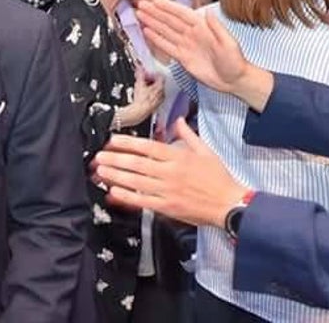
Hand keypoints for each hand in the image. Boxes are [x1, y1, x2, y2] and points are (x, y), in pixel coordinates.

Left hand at [92, 118, 249, 228]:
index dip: (128, 143)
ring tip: (100, 171)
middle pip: (137, 164)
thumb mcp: (206, 151)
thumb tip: (177, 120)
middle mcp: (170, 172)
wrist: (230, 205)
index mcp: (178, 157)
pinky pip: (143, 200)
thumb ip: (188, 135)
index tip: (112, 141)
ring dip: (116, 175)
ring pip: (136, 181)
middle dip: (115, 159)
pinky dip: (127, 196)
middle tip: (98, 156)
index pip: (148, 147)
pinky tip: (114, 192)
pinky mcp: (168, 207)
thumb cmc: (219, 179)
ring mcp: (167, 190)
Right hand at [119, 68, 164, 127]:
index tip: (147, 73)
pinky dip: (150, 93)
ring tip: (142, 87)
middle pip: (158, 83)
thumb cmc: (141, 100)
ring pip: (157, 90)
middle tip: (143, 79)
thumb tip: (140, 68)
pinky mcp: (156, 105)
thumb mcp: (139, 83)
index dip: (152, 73)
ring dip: (150, 87)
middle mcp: (162, 93)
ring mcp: (160, 100)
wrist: (139, 112)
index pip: (160, 76)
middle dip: (151, 80)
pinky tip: (143, 94)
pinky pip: (155, 96)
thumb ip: (140, 74)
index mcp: (160, 87)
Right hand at [137, 0, 244, 93]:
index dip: (168, 7)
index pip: (182, 14)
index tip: (155, 1)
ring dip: (152, 22)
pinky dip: (156, 39)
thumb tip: (207, 12)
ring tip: (139, 15)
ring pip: (165, 31)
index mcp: (202, 28)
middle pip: (169, 20)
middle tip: (141, 5)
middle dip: (155, 12)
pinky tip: (147, 31)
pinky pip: (166, 46)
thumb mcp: (228, 43)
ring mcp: (186, 45)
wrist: (234, 81)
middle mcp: (192, 34)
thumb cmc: (235, 62)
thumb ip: (216, 28)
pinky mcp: (182, 57)